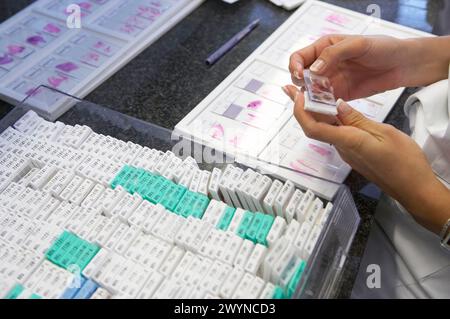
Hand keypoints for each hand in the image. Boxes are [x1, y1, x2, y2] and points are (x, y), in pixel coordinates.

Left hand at [283, 85, 449, 234]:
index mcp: (349, 141)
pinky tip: (331, 109)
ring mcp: (347, 153)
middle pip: (314, 128)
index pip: (314, 128)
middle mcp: (343, 149)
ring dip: (314, 113)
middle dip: (301, 108)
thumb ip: (359, 120)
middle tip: (292, 90)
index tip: (297, 96)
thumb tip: (338, 106)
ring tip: (309, 94)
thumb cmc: (405, 164)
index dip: (301, 112)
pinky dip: (329, 120)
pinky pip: (335, 134)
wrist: (413, 189)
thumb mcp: (385, 133)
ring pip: (324, 130)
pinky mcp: (353, 154)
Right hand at [289, 35, 449, 100]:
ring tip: (318, 101)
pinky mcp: (340, 95)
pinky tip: (326, 108)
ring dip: (311, 98)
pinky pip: (324, 102)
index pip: (299, 58)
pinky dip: (322, 106)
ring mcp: (331, 81)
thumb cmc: (384, 47)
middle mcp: (325, 65)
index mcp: (324, 47)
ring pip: (311, 92)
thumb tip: (313, 69)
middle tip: (311, 90)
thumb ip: (334, 54)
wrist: (403, 64)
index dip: (294, 67)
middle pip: (301, 77)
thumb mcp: (358, 44)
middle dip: (302, 85)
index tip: (299, 76)